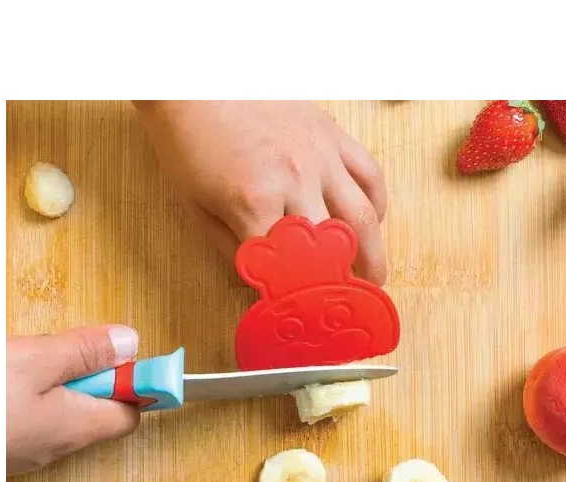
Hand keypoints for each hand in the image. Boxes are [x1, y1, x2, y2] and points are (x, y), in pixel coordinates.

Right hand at [6, 325, 140, 475]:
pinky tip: (0, 381)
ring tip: (19, 363)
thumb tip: (129, 345)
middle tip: (51, 352)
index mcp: (75, 427)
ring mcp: (24, 453)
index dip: (130, 382)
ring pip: (57, 412)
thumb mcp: (33, 362)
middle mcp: (55, 447)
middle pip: (93, 409)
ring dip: (49, 382)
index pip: (130, 412)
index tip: (115, 353)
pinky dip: (24, 396)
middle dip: (81, 373)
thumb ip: (85, 352)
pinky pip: (29, 419)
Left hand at [134, 101, 387, 284]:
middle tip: (349, 305)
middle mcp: (296, 181)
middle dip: (346, 285)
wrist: (194, 77)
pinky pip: (369, 174)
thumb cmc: (188, 140)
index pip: (289, 268)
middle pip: (335, 249)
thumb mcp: (196, 207)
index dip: (301, 300)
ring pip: (364, 217)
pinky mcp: (333, 134)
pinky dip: (377, 204)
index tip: (310, 319)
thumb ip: (234, 251)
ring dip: (375, 254)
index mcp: (255, 202)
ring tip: (375, 278)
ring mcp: (320, 156)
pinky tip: (373, 222)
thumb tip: (264, 284)